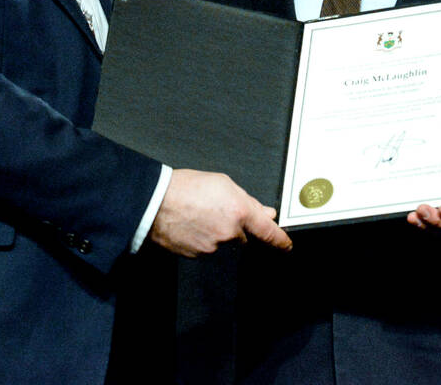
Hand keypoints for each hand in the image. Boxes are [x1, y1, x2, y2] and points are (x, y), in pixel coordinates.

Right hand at [148, 169, 292, 256]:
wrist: (154, 203)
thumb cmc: (185, 187)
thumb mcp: (222, 183)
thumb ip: (247, 201)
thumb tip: (264, 213)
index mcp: (239, 212)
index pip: (268, 233)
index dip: (280, 241)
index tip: (286, 245)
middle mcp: (229, 233)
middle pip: (243, 236)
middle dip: (235, 228)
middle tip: (217, 211)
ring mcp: (214, 248)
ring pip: (223, 244)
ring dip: (216, 233)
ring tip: (198, 214)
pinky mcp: (198, 256)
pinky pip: (207, 249)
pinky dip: (203, 239)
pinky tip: (191, 225)